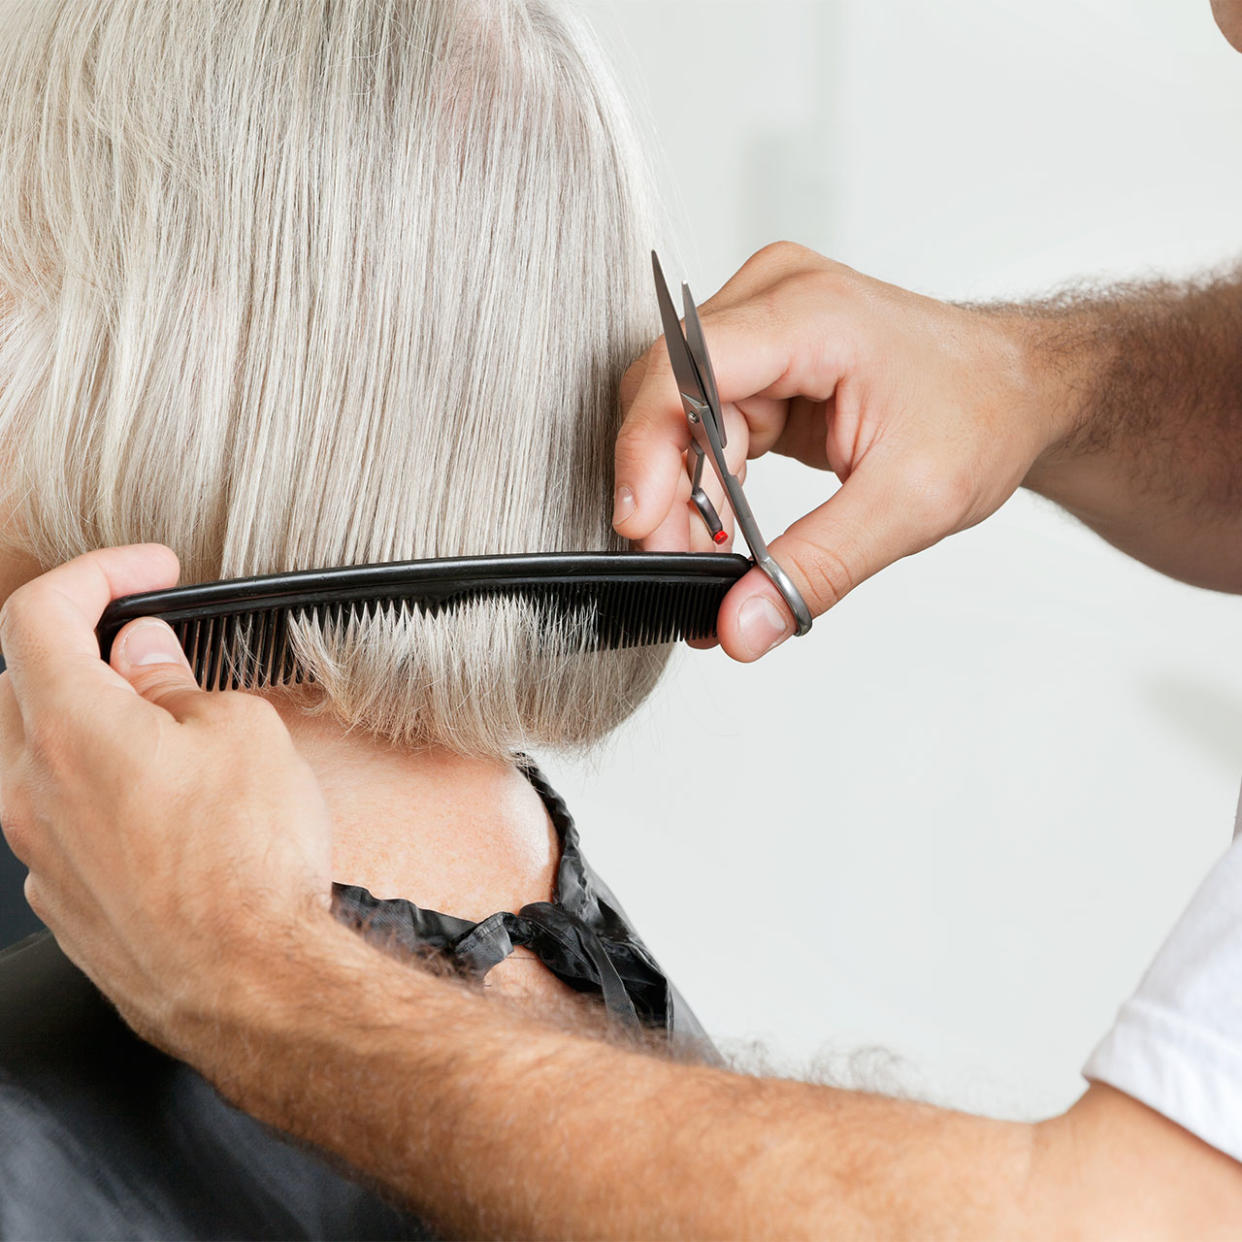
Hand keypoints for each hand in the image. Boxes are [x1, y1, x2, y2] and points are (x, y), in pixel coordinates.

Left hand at [0, 545, 332, 1047]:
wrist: (251, 985)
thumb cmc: (249, 864)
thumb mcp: (241, 734)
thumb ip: (178, 683)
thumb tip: (146, 656)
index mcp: (70, 728)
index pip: (38, 612)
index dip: (95, 572)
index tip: (145, 572)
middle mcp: (31, 788)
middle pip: (20, 683)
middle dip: (83, 652)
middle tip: (154, 656)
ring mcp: (38, 851)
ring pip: (33, 757)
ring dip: (88, 727)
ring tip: (166, 738)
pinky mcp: (62, 900)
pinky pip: (57, 821)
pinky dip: (95, 792)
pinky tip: (161, 810)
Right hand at [614, 242, 1070, 659]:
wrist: (1018, 390)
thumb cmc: (984, 413)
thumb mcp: (912, 502)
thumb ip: (819, 566)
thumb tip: (740, 623)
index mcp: (812, 313)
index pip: (687, 370)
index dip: (649, 450)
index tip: (642, 526)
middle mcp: (773, 301)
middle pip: (668, 395)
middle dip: (664, 489)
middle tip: (680, 566)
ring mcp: (762, 327)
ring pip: (676, 417)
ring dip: (683, 496)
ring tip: (710, 562)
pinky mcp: (760, 364)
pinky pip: (701, 425)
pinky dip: (704, 484)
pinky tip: (721, 533)